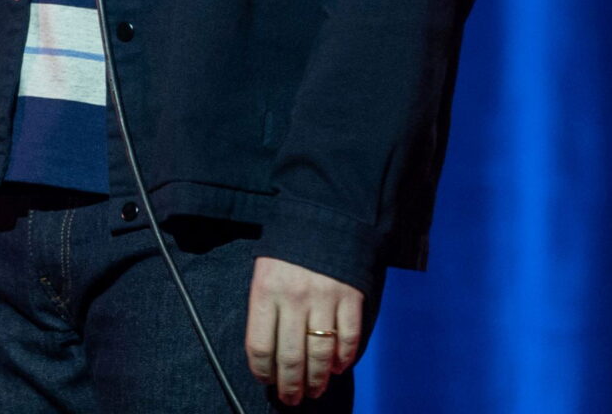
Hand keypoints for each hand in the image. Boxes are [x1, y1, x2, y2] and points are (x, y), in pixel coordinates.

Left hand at [245, 256, 364, 405]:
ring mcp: (325, 298)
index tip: (267, 381)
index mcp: (266, 291)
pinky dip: (344, 359)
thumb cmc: (288, 250)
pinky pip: (348, 339)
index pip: (260, 346)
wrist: (324, 216)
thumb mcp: (264, 272)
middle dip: (291, 386)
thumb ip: (265, 309)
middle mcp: (294, 298)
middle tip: (292, 399)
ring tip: (314, 391)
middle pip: (291, 357)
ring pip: (320, 354)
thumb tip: (268, 355)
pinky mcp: (351, 297)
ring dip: (317, 380)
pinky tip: (337, 368)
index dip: (263, 372)